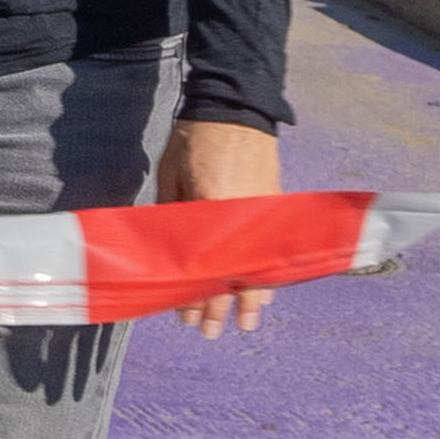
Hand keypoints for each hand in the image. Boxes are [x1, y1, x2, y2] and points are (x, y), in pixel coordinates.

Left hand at [154, 118, 286, 331]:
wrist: (236, 106)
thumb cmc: (195, 139)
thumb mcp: (171, 177)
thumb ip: (171, 216)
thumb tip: (165, 251)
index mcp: (214, 210)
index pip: (205, 266)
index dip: (196, 295)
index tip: (187, 317)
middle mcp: (244, 220)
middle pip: (234, 274)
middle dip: (221, 305)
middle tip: (209, 332)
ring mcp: (263, 214)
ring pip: (258, 265)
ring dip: (250, 295)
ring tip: (245, 322)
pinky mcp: (274, 206)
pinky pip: (271, 249)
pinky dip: (266, 270)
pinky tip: (263, 290)